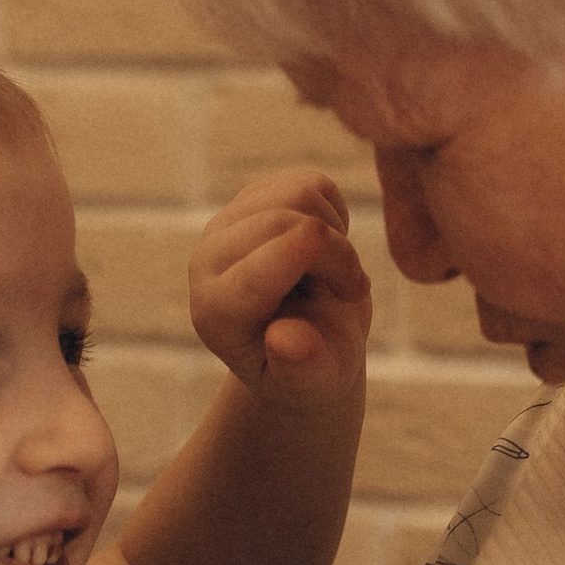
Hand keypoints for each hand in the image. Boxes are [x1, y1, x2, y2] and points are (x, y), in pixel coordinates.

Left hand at [187, 171, 371, 404]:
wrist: (308, 341)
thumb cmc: (313, 368)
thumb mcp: (316, 382)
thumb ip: (301, 366)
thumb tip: (283, 340)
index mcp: (216, 313)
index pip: (251, 274)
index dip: (301, 260)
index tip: (357, 281)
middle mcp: (207, 261)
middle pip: (280, 225)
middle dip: (336, 255)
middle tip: (354, 291)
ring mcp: (227, 223)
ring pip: (296, 195)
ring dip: (335, 232)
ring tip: (333, 273)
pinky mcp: (254, 197)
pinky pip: (309, 183)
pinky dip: (333, 212)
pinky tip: (323, 248)